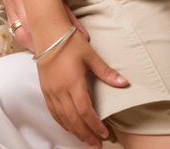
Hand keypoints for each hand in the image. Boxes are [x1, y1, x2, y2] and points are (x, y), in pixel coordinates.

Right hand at [0, 0, 87, 52]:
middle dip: (53, 42)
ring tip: (55, 54)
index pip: (51, 11)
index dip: (67, 25)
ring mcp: (9, 1)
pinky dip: (24, 37)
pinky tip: (36, 45)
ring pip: (21, 31)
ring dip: (37, 44)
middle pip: (34, 28)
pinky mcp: (6, 2)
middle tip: (71, 51)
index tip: (81, 37)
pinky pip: (13, 26)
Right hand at [36, 26, 127, 148]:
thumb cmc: (70, 42)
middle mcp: (60, 90)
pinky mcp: (44, 90)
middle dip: (85, 134)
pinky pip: (53, 112)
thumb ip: (107, 73)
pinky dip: (62, 122)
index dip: (95, 125)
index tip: (104, 133)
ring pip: (62, 118)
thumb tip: (124, 83)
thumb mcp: (91, 56)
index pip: (85, 111)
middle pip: (73, 119)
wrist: (47, 32)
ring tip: (85, 139)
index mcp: (73, 82)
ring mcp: (50, 91)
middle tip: (96, 144)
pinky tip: (69, 126)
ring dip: (74, 131)